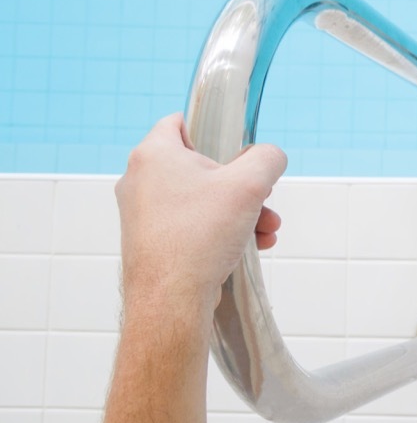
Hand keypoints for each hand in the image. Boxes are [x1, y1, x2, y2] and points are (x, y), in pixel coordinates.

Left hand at [115, 113, 286, 312]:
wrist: (170, 301)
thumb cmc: (200, 236)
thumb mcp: (249, 184)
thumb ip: (267, 157)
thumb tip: (270, 157)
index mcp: (154, 155)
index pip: (180, 121)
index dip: (213, 128)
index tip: (238, 146)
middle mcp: (140, 180)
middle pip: (202, 166)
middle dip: (242, 185)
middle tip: (264, 198)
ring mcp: (143, 214)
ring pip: (202, 199)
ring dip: (239, 211)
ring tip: (266, 230)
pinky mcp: (150, 241)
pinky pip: (192, 225)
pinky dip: (221, 231)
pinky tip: (250, 247)